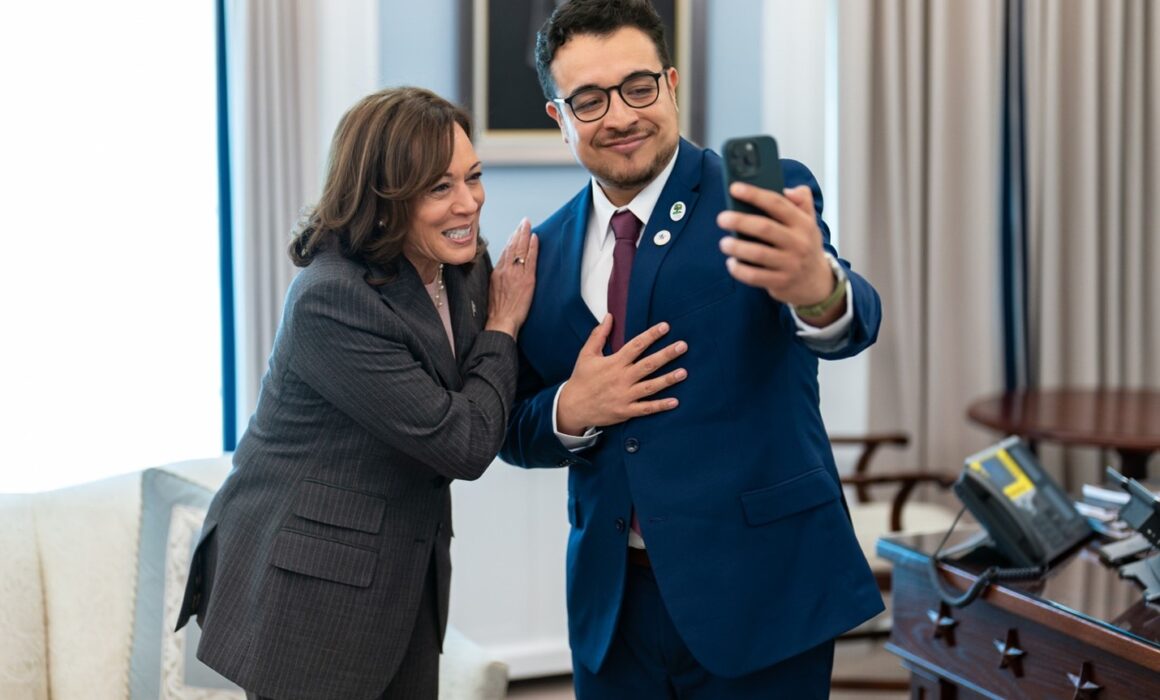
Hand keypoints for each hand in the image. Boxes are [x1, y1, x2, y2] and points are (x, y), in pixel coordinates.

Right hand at [486, 218, 537, 337]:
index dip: (511, 241)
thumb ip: (499, 278)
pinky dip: (533, 247)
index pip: (504, 252)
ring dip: (525, 234)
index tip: (515, 233)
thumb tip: (504, 272)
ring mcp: (516, 273)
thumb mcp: (493, 291)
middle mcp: (506, 270)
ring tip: (528, 224)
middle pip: (512, 246)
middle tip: (523, 222)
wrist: (501, 321)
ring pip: (520, 249)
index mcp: (497, 272)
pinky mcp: (527, 279)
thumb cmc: (498, 311)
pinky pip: (530, 259)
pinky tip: (535, 238)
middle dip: (518, 232)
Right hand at [556, 317, 687, 434]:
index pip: (635, 346)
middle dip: (666, 355)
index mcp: (614, 363)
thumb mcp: (586, 354)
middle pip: (648, 365)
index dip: (651, 335)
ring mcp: (624, 396)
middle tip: (683, 346)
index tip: (665, 326)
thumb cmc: (581, 378)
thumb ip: (598, 335)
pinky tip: (675, 401)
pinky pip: (645, 408)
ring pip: (650, 386)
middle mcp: (621, 378)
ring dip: (667, 380)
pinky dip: (660, 406)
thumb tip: (609, 316)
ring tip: (683, 372)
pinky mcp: (625, 411)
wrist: (572, 406)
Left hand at [716, 183, 834, 306]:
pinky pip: (755, 276)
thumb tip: (786, 189)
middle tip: (722, 218)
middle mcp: (798, 243)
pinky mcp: (781, 282)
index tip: (734, 188)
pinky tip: (731, 263)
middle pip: (765, 228)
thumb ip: (802, 200)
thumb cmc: (805, 245)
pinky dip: (740, 270)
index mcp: (803, 223)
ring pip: (758, 253)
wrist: (817, 282)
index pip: (777, 204)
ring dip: (737, 247)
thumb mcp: (810, 221)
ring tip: (723, 243)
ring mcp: (790, 264)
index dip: (754, 194)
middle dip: (740, 221)